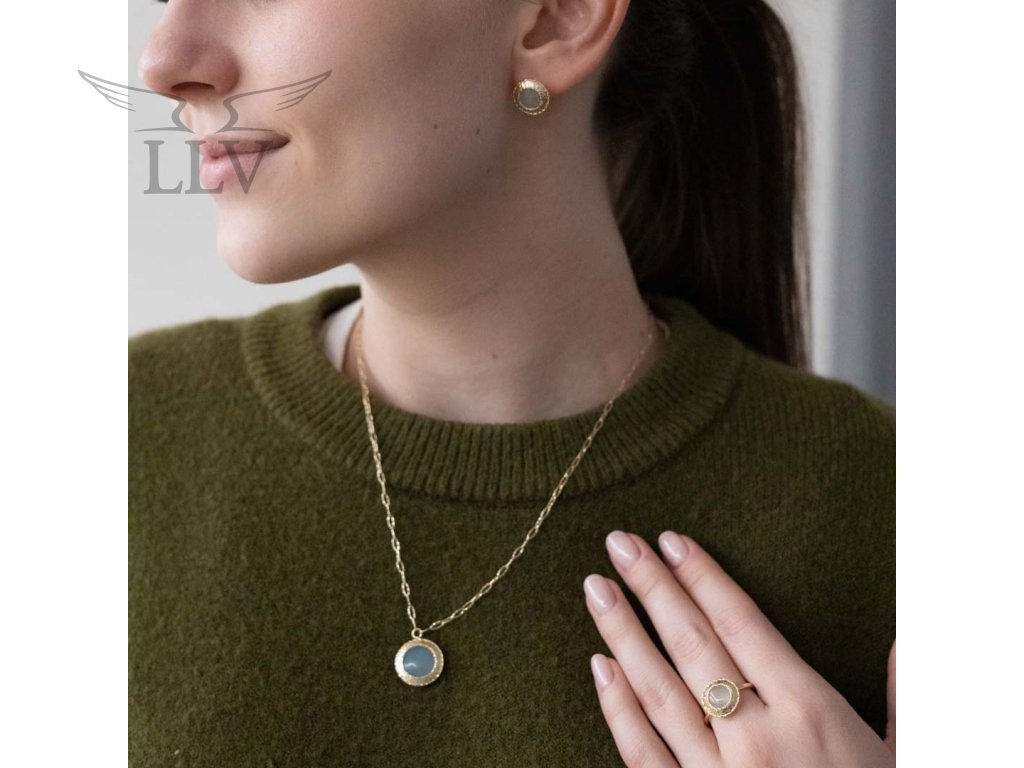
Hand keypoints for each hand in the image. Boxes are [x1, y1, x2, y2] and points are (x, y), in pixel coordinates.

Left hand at [583, 531, 895, 766]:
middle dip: (652, 588)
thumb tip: (907, 641)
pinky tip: (597, 667)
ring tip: (596, 587)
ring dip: (622, 634)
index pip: (742, 622)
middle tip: (618, 542)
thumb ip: (902, 695)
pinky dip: (616, 708)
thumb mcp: (903, 754)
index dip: (702, 576)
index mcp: (809, 709)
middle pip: (693, 644)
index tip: (670, 540)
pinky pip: (642, 753)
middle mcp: (757, 734)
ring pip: (658, 689)